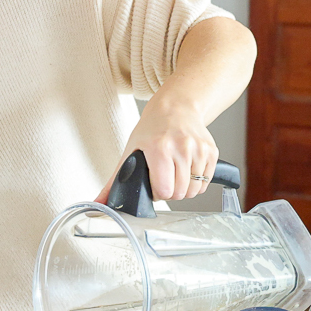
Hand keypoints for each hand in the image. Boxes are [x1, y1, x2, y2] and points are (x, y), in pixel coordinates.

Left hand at [96, 99, 218, 202]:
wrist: (176, 108)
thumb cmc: (152, 129)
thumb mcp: (130, 151)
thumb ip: (114, 181)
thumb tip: (99, 203)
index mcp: (159, 148)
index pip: (165, 190)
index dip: (158, 193)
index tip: (154, 185)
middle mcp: (181, 147)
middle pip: (180, 193)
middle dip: (171, 192)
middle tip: (165, 180)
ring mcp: (199, 150)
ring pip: (194, 190)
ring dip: (184, 189)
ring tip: (175, 175)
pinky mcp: (211, 151)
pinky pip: (206, 183)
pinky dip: (197, 183)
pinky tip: (187, 171)